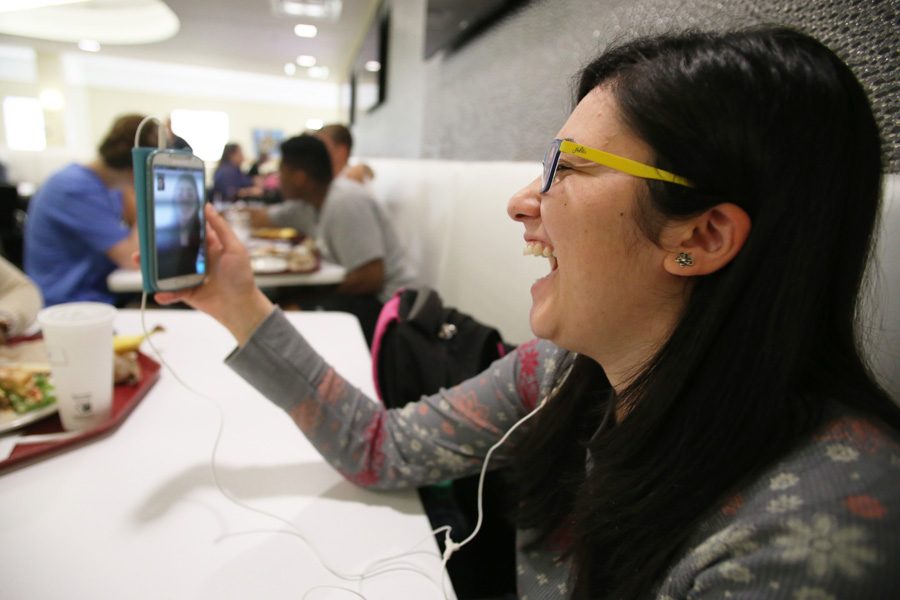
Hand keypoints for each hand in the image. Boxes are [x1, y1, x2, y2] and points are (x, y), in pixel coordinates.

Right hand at [153, 204, 273, 344]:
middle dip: (157, 245)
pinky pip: (172, 291)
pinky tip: (159, 293)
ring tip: (139, 261)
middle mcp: (197, 259)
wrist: (241, 307)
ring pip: (167, 269)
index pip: (189, 231)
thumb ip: (220, 227)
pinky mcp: (187, 292)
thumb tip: (207, 206)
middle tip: (143, 239)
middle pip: (173, 249)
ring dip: (152, 266)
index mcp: (209, 246)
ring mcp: (190, 276)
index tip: (161, 215)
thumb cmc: (242, 277)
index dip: (176, 223)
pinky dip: (165, 293)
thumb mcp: (235, 248)